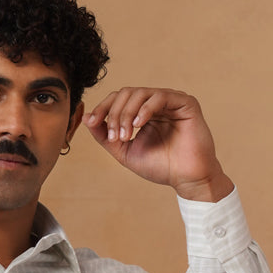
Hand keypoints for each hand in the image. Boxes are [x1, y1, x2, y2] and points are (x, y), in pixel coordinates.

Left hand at [83, 87, 233, 200]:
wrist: (186, 179)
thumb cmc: (160, 166)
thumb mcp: (124, 151)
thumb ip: (104, 136)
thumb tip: (86, 118)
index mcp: (143, 112)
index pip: (118, 99)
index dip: (103, 108)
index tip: (93, 122)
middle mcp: (156, 103)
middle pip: (126, 93)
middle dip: (114, 113)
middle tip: (114, 137)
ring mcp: (171, 101)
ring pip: (140, 93)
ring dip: (126, 113)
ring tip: (125, 135)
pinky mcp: (185, 103)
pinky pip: (160, 97)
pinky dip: (146, 109)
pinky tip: (139, 125)